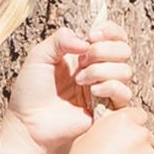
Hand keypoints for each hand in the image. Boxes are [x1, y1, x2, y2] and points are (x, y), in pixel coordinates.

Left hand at [0, 23, 133, 153]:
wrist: (28, 123)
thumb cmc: (30, 91)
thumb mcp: (39, 56)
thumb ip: (60, 40)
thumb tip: (86, 41)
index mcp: (83, 54)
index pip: (113, 35)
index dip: (110, 30)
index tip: (92, 35)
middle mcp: (97, 69)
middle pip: (124, 49)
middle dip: (104, 50)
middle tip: (82, 60)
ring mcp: (103, 89)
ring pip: (125, 71)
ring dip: (102, 70)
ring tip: (80, 81)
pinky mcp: (107, 109)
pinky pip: (125, 94)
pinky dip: (110, 87)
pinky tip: (92, 91)